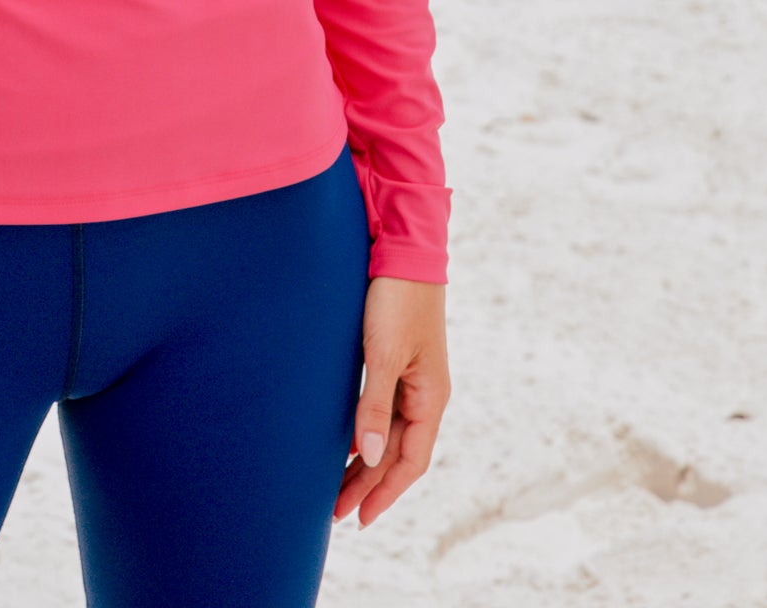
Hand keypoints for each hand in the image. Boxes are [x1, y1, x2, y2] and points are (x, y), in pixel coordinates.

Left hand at [334, 276, 448, 528]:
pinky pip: (382, 410)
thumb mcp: (384, 354)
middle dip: (368, 484)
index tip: (359, 518)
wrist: (402, 249)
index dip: (385, 492)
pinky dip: (364, 432)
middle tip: (336, 513)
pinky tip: (345, 442)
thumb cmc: (396, 299)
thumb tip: (370, 456)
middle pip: (397, 452)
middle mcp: (424, 394)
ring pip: (388, 434)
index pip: (410, 461)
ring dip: (365, 462)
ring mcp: (411, 378)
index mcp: (430, 397)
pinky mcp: (395, 360)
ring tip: (336, 488)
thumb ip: (375, 405)